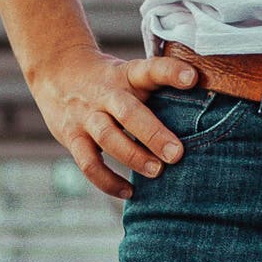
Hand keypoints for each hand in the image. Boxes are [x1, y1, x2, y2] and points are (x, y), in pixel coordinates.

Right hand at [23, 43, 203, 199]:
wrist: (56, 73)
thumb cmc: (109, 81)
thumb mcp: (129, 74)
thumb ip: (156, 90)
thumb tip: (205, 112)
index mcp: (126, 75)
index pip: (150, 69)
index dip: (171, 72)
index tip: (193, 78)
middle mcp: (106, 94)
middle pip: (128, 112)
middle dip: (153, 134)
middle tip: (177, 154)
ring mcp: (87, 116)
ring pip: (108, 138)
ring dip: (133, 157)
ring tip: (157, 172)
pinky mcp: (72, 137)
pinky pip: (89, 164)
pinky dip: (108, 182)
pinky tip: (129, 192)